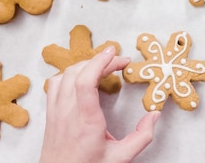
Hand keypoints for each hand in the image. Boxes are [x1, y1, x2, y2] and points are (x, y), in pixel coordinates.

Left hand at [40, 46, 159, 162]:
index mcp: (86, 121)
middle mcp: (68, 112)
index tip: (114, 53)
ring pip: (65, 74)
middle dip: (100, 60)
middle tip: (119, 61)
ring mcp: (56, 111)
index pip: (86, 81)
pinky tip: (81, 78)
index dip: (100, 62)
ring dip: (85, 65)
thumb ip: (141, 137)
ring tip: (102, 66)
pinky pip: (55, 84)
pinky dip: (69, 74)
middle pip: (78, 72)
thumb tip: (154, 115)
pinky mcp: (50, 113)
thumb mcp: (120, 158)